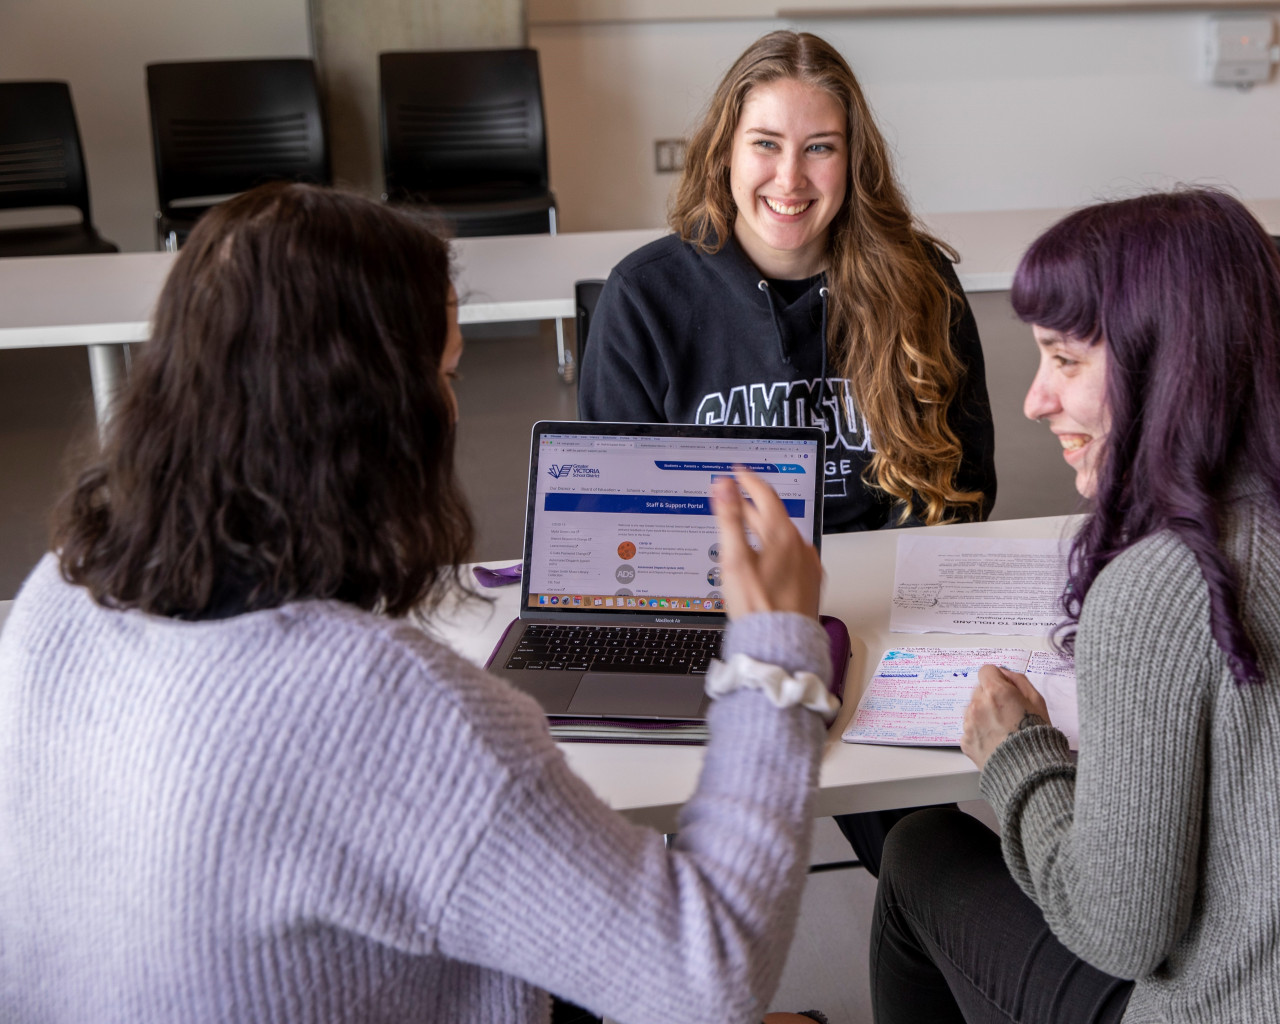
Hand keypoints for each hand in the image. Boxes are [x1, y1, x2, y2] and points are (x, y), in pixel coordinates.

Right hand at [710, 466, 821, 618]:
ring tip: (746, 529)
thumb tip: (724, 487)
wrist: (780, 644)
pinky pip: (792, 555)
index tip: (738, 473)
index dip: (748, 481)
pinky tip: (765, 559)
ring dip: (764, 529)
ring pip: (783, 536)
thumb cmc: (757, 606)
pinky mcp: (810, 581)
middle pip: (773, 516)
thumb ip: (729, 519)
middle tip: (735, 498)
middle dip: (752, 505)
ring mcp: (807, 564)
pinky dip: (776, 549)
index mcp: (782, 535)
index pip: (765, 494)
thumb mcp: (734, 559)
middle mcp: (800, 546)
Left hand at [961, 664, 1051, 769]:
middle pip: (979, 690)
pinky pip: (970, 728)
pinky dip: (980, 732)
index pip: (986, 671)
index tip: (1004, 688)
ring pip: (973, 709)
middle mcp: (978, 705)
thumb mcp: (1037, 702)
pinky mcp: (965, 740)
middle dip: (991, 697)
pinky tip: (995, 740)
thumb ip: (1019, 681)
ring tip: (1003, 730)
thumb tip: (1004, 673)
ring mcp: (969, 723)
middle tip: (1007, 713)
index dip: (997, 678)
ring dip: (983, 714)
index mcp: (995, 692)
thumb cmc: (1036, 737)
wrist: (1028, 770)